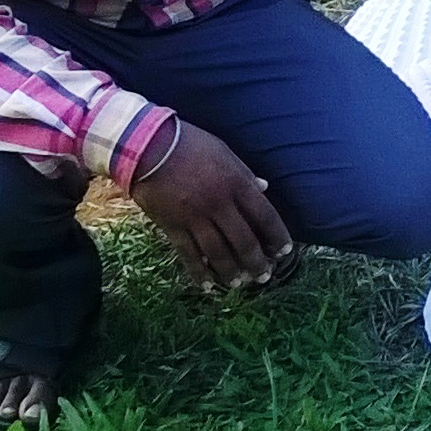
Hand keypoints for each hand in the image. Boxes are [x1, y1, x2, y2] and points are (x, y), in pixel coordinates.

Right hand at [128, 120, 295, 287]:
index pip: (265, 216)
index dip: (277, 237)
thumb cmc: (189, 144)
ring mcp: (194, 217)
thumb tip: (264, 188)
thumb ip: (244, 174)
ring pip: (218, 253)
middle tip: (264, 277)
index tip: (284, 251)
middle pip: (243, 241)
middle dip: (256, 262)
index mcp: (236, 183)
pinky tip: (207, 285)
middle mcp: (219, 203)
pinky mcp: (172, 225)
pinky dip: (198, 272)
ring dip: (231, 272)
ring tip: (239, 284)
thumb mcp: (224, 152)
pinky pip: (188, 254)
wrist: (147, 145)